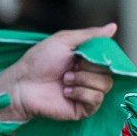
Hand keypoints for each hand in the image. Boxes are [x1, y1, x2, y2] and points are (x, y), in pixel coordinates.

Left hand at [0, 24, 116, 122]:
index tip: (82, 55)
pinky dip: (82, 92)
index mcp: (87, 60)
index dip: (100, 56)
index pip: (110, 58)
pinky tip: (66, 92)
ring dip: (84, 79)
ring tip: (65, 79)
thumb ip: (90, 35)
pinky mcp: (83, 108)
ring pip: (105, 85)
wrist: (22, 84)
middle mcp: (90, 76)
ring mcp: (87, 93)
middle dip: (89, 67)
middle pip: (110, 72)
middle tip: (70, 67)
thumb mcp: (64, 40)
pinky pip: (96, 99)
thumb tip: (113, 27)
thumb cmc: (38, 61)